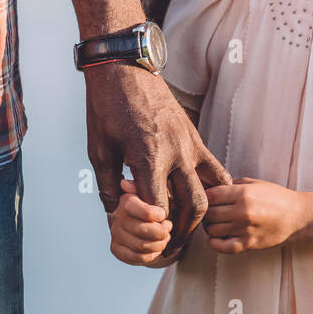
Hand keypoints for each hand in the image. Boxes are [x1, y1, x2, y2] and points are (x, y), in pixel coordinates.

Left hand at [85, 62, 231, 256]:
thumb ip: (109, 187)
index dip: (153, 232)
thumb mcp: (98, 150)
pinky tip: (202, 198)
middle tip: (171, 246)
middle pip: (192, 206)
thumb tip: (115, 215)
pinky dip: (213, 188)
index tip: (147, 244)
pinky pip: (214, 168)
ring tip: (186, 227)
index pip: (159, 209)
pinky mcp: (194, 136)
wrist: (125, 67)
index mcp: (148, 158)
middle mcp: (175, 153)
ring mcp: (189, 143)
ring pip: (209, 190)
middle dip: (183, 232)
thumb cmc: (106, 107)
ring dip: (199, 214)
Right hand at [108, 178, 173, 265]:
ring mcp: (115, 233)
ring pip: (140, 245)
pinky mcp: (116, 249)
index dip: (152, 214)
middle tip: (168, 229)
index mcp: (127, 199)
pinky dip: (151, 255)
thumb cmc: (161, 209)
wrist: (156, 228)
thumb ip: (150, 189)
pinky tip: (157, 248)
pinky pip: (136, 257)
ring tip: (165, 238)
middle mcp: (117, 216)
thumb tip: (125, 184)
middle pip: (140, 229)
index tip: (163, 215)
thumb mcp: (162, 196)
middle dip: (161, 232)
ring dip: (159, 244)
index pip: (133, 207)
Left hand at [203, 177, 312, 253]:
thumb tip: (210, 188)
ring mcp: (245, 229)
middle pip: (208, 214)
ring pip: (212, 230)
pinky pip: (222, 247)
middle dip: (207, 212)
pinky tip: (217, 237)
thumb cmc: (276, 197)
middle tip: (211, 212)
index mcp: (243, 193)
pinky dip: (214, 243)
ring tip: (217, 223)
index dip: (205, 196)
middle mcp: (242, 211)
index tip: (208, 198)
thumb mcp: (255, 183)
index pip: (210, 196)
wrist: (298, 216)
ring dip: (210, 227)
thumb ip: (232, 185)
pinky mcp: (248, 244)